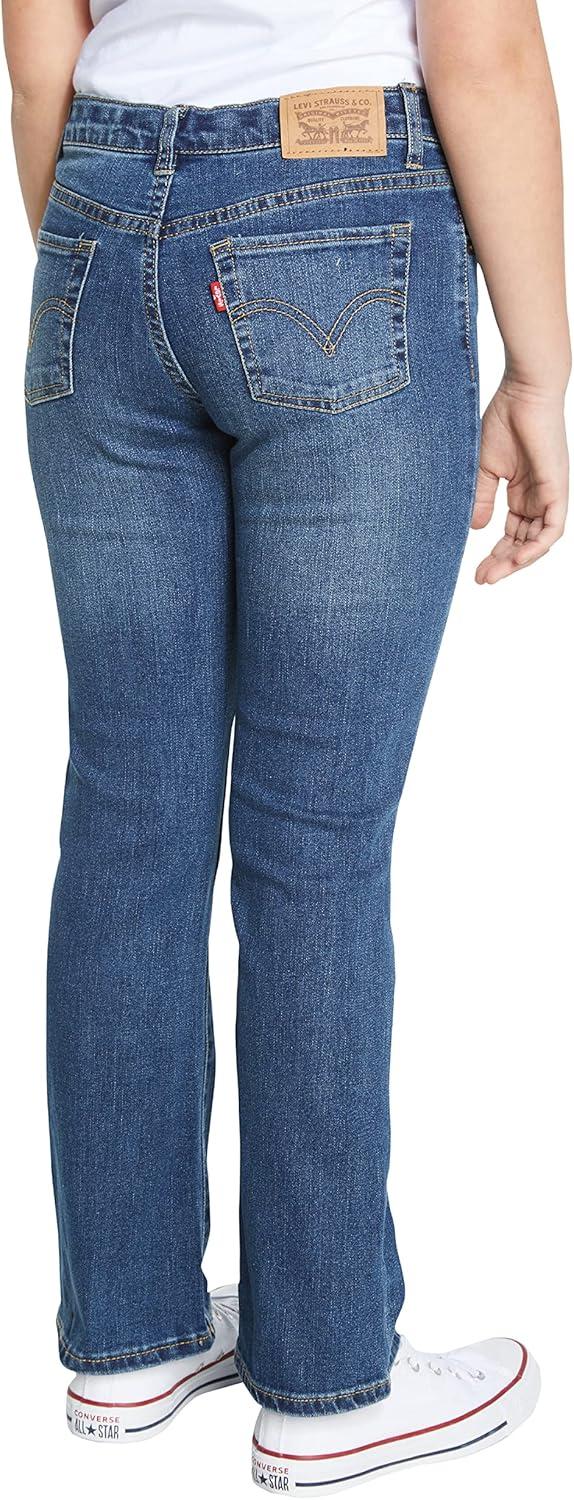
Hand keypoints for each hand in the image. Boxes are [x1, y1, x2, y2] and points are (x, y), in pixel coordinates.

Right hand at [471, 379, 568, 583]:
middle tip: (482, 579)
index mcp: (523, 493)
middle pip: (524, 543)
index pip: (512, 534)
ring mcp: (550, 494)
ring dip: (518, 561)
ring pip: (539, 541)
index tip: (476, 573)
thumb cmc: (504, 420)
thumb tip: (475, 528)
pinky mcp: (558, 488)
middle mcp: (539, 498)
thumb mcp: (484, 468)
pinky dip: (537, 546)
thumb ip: (482, 498)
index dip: (496, 556)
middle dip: (503, 564)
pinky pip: (553, 528)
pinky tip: (518, 558)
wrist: (523, 391)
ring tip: (495, 574)